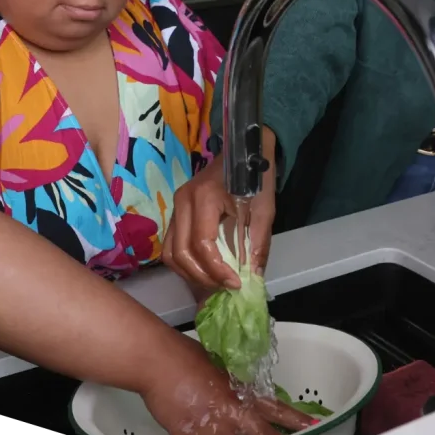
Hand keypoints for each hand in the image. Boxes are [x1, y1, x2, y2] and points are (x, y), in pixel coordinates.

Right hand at [141, 337, 314, 434]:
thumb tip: (238, 385)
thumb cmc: (185, 356)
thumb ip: (231, 381)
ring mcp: (211, 429)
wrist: (159, 361)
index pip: (275, 407)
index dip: (296, 419)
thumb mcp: (218, 365)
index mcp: (240, 392)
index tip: (313, 427)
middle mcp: (230, 413)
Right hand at [164, 127, 278, 291]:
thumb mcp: (265, 210)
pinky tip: (205, 269)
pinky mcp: (177, 210)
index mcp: (204, 196)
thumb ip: (257, 244)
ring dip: (190, 273)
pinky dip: (185, 262)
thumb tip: (252, 277)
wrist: (247, 149)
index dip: (217, 269)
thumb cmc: (257, 176)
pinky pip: (172, 244)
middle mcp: (183, 200)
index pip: (202, 243)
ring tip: (215, 281)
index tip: (236, 283)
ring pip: (170, 252)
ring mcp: (176, 205)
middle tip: (225, 286)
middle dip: (202, 276)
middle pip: (179, 252)